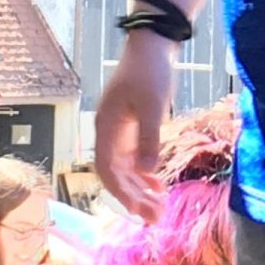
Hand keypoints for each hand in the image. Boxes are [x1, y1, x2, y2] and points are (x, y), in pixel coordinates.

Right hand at [94, 32, 175, 219]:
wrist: (153, 45)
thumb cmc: (151, 72)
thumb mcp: (153, 105)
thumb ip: (149, 138)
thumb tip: (147, 172)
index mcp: (106, 128)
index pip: (107, 171)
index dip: (122, 194)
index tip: (140, 212)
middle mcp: (108, 133)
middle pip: (116, 175)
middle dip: (133, 198)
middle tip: (155, 220)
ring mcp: (119, 130)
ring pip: (125, 169)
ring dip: (139, 190)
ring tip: (158, 209)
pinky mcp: (131, 126)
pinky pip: (133, 159)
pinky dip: (144, 174)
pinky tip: (159, 186)